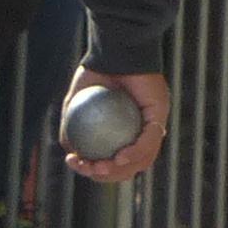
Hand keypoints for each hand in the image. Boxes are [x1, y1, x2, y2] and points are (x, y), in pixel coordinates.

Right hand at [61, 65, 170, 183]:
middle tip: (89, 168)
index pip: (111, 160)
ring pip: (142, 159)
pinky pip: (149, 141)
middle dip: (108, 175)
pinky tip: (119, 156)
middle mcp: (140, 133)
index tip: (74, 162)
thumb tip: (68, 149)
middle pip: (128, 166)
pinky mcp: (160, 118)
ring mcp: (152, 127)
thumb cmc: (94, 74)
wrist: (112, 53)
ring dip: (122, 169)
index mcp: (122, 133)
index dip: (94, 168)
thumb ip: (71, 125)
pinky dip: (135, 152)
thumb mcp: (75, 103)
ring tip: (101, 167)